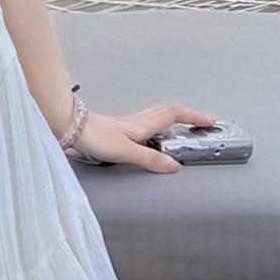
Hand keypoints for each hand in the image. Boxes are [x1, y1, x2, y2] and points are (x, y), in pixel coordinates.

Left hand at [76, 102, 214, 173]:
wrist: (69, 127)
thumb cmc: (94, 137)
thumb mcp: (125, 151)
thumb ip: (150, 159)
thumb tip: (174, 166)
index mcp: (143, 126)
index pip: (174, 115)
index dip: (193, 117)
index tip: (209, 122)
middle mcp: (137, 123)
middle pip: (167, 113)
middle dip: (186, 117)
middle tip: (199, 124)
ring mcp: (127, 126)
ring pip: (155, 119)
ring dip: (171, 121)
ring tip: (181, 131)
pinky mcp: (117, 131)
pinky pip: (144, 126)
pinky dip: (155, 129)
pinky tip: (150, 139)